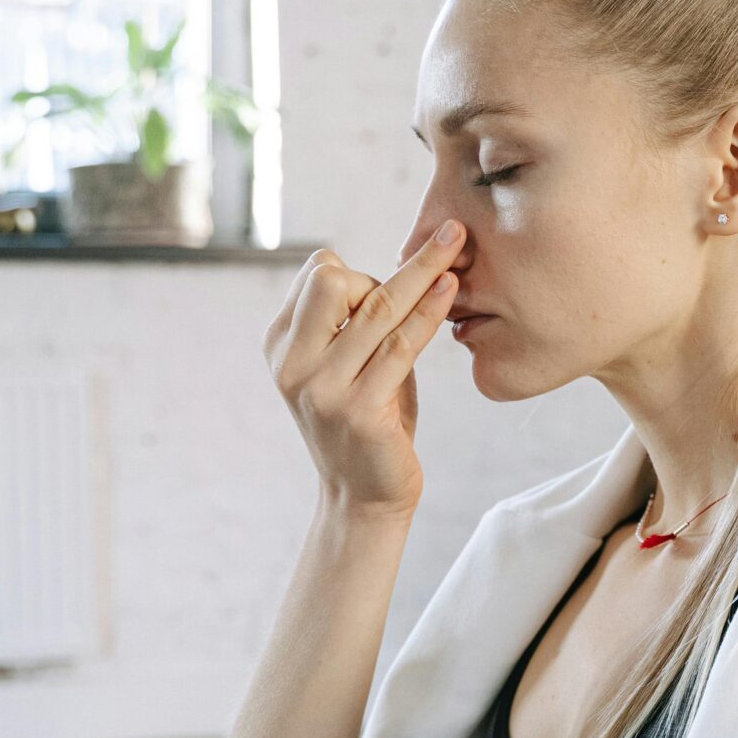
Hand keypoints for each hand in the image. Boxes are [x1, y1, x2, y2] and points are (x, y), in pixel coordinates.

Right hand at [265, 220, 467, 519]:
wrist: (364, 497)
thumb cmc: (370, 421)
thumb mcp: (349, 365)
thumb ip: (358, 322)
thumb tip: (402, 267)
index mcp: (281, 345)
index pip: (316, 274)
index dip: (360, 273)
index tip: (392, 291)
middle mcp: (292, 364)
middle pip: (333, 281)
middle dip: (383, 272)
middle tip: (426, 279)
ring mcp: (323, 388)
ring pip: (377, 309)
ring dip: (422, 271)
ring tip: (456, 241)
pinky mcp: (360, 411)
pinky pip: (402, 344)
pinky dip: (430, 310)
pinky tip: (451, 287)